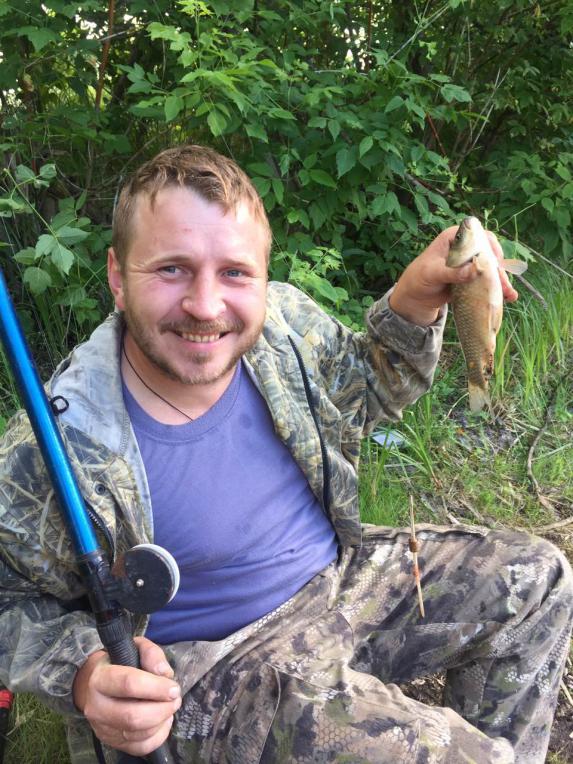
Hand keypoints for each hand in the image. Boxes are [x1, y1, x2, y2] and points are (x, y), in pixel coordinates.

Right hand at [72, 637, 180, 755]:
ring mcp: (102, 728)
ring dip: (162, 721)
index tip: (174, 688)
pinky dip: (158, 736)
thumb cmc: (121, 663)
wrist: (96, 684)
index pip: (129, 685)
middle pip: (133, 716)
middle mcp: (96, 707)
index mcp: (100, 679)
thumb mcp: (135, 649)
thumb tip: (164, 673)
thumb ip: (152, 654)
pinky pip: (140, 747)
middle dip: (162, 709)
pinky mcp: (112, 742)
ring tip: (170, 707)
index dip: (156, 688)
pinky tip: (163, 721)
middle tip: (175, 699)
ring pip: (138, 734)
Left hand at [389, 226, 518, 325]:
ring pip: (490, 268)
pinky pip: (487, 281)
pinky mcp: (471, 278)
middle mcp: (464, 247)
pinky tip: (509, 297)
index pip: (477, 235)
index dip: (489, 246)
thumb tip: (476, 269)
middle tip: (503, 283)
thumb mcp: (433, 274)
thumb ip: (453, 272)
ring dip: (501, 281)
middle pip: (488, 253)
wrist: (414, 298)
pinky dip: (497, 289)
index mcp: (453, 237)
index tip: (495, 261)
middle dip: (499, 268)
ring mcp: (469, 263)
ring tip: (510, 295)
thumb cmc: (418, 279)